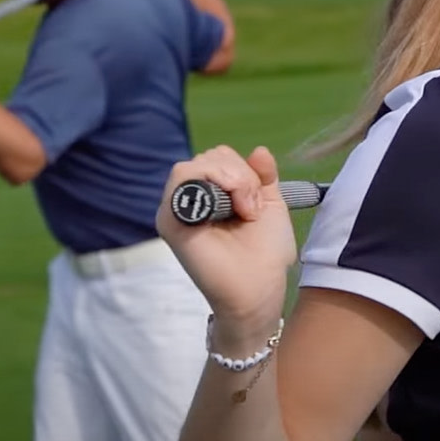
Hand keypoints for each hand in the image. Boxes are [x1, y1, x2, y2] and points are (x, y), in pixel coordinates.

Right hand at [156, 144, 296, 330]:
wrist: (258, 291)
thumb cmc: (265, 254)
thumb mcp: (270, 205)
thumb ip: (262, 176)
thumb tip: (259, 150)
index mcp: (210, 196)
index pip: (218, 158)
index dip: (244, 169)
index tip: (259, 201)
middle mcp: (189, 201)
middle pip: (208, 157)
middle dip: (240, 174)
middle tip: (252, 209)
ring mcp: (176, 210)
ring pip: (196, 164)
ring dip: (232, 180)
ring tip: (246, 212)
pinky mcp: (170, 220)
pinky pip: (183, 178)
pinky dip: (215, 182)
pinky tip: (234, 209)